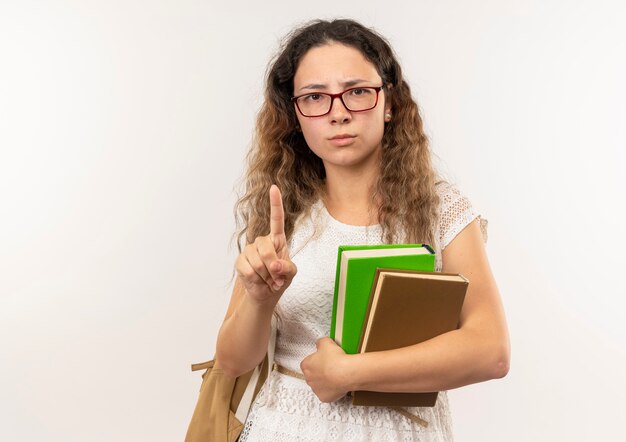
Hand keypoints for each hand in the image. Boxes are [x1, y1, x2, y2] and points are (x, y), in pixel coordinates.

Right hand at [235, 185, 296, 305]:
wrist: (266, 294)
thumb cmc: (280, 279)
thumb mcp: (291, 274)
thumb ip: (288, 268)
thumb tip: (276, 265)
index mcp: (277, 239)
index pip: (276, 219)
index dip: (275, 203)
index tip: (274, 188)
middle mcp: (262, 241)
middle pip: (266, 248)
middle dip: (273, 267)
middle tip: (277, 278)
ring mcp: (250, 250)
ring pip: (257, 262)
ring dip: (265, 276)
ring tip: (268, 280)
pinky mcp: (240, 261)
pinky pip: (248, 269)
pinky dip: (256, 279)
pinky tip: (258, 281)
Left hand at [300, 337, 350, 402]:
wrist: (345, 373)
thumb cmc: (335, 359)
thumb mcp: (326, 342)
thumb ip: (320, 342)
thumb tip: (320, 344)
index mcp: (306, 365)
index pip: (307, 363)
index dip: (316, 361)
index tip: (323, 359)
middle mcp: (308, 379)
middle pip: (312, 375)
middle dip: (320, 372)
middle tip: (331, 367)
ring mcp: (316, 389)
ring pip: (319, 385)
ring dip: (325, 381)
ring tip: (336, 375)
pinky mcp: (324, 398)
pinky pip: (327, 394)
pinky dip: (331, 390)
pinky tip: (338, 384)